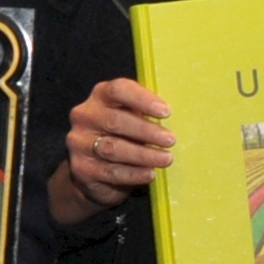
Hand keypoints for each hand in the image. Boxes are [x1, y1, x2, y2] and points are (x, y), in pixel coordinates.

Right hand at [51, 77, 173, 219]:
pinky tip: (150, 174)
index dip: (142, 100)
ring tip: (166, 159)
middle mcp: (85, 116)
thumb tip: (185, 115)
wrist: (96, 171)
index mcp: (100, 97)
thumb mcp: (134, 117)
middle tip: (171, 140)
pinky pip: (110, 171)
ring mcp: (79, 143)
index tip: (166, 112)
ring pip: (113, 148)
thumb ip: (147, 112)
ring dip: (143, 154)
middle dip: (146, 131)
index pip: (118, 90)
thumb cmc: (125, 136)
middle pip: (115, 121)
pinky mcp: (81, 168)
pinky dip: (133, 173)